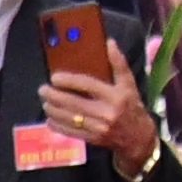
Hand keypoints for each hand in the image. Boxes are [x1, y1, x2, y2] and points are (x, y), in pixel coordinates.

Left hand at [41, 41, 160, 166]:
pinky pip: (71, 132)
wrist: (139, 137)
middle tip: (43, 89)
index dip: (69, 81)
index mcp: (115, 96)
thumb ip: (119, 63)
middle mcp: (106, 112)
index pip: (87, 85)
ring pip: (69, 118)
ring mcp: (99, 128)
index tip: (54, 78)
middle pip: (74, 103)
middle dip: (54, 96)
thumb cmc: (132, 107)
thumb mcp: (129, 84)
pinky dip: (58, 126)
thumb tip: (109, 42)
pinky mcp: (93, 139)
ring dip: (53, 110)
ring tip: (45, 102)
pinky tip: (50, 119)